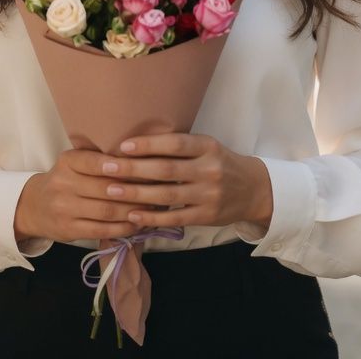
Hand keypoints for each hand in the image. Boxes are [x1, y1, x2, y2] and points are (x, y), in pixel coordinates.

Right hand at [13, 147, 157, 243]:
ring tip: (155, 206)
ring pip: (107, 210)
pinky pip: (102, 230)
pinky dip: (124, 227)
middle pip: (105, 188)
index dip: (118, 165)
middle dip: (135, 189)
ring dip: (134, 210)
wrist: (34, 206)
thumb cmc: (65, 180)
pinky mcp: (70, 230)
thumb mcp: (74, 163)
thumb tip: (138, 154)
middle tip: (159, 187)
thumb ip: (97, 158)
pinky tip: (139, 223)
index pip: (94, 161)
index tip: (141, 165)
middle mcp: (63, 184)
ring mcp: (65, 209)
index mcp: (67, 162)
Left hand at [100, 133, 272, 230]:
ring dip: (136, 193)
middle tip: (106, 167)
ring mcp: (209, 195)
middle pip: (166, 170)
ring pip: (167, 195)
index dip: (148, 144)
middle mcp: (209, 170)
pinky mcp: (206, 216)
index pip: (175, 143)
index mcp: (208, 147)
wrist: (253, 189)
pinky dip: (152, 217)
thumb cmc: (220, 163)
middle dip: (133, 169)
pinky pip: (174, 217)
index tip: (123, 146)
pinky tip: (132, 214)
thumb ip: (179, 147)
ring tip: (111, 190)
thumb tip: (138, 144)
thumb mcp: (206, 147)